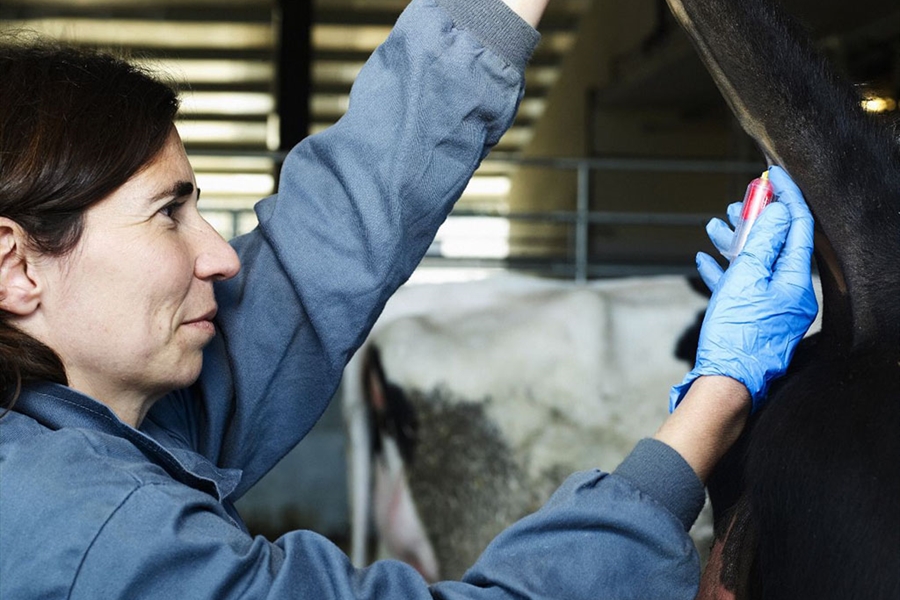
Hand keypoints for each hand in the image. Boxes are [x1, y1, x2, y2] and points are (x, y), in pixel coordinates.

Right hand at [669, 166, 817, 412]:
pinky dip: (724, 271)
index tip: (772, 176)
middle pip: (776, 244)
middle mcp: (790, 293)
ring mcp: (772, 308)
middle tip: (738, 201)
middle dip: (755, 220)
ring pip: (755, 264)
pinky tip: (704, 260)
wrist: (725, 383)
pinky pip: (740, 287)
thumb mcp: (747, 278)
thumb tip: (779, 210)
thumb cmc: (736, 332)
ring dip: (735, 242)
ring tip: (714, 226)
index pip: (799, 227)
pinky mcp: (752, 321)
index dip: (786, 198)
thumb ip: (763, 241)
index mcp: (796, 281)